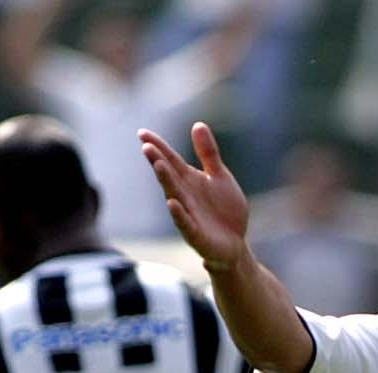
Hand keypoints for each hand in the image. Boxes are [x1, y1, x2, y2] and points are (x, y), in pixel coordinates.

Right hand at [139, 122, 249, 272]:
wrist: (235, 243)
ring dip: (166, 181)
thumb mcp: (219, 176)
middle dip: (158, 161)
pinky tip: (172, 203)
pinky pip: (185, 223)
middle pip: (169, 176)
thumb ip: (208, 153)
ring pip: (174, 196)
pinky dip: (178, 214)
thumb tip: (198, 124)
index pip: (170, 160)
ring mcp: (188, 215)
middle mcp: (184, 195)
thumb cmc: (224, 209)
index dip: (158, 147)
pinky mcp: (196, 235)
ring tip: (158, 165)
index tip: (142, 133)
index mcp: (189, 180)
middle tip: (146, 146)